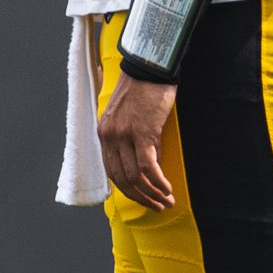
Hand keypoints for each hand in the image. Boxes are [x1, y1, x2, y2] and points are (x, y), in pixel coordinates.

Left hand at [98, 73, 176, 211]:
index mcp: (104, 132)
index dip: (128, 190)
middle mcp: (109, 136)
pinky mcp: (141, 133)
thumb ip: (131, 138)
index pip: (112, 171)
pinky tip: (168, 188)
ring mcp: (124, 135)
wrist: (150, 66)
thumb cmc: (143, 88)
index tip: (143, 198)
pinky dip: (158, 182)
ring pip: (135, 177)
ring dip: (152, 193)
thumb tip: (147, 164)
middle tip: (157, 206)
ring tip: (166, 201)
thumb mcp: (128, 114)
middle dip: (141, 197)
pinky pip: (148, 167)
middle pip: (123, 179)